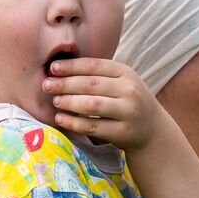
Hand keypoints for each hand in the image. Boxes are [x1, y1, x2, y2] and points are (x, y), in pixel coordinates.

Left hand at [42, 57, 176, 151]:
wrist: (152, 130)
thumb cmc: (127, 101)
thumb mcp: (121, 82)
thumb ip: (98, 75)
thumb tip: (59, 69)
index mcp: (126, 73)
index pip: (94, 65)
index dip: (71, 66)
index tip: (52, 68)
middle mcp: (129, 90)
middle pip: (90, 84)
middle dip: (65, 84)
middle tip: (46, 85)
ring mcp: (128, 112)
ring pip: (91, 105)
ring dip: (69, 102)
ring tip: (54, 101)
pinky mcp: (123, 132)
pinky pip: (93, 126)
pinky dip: (74, 122)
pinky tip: (61, 119)